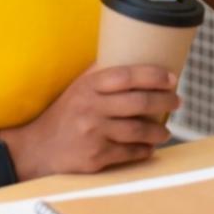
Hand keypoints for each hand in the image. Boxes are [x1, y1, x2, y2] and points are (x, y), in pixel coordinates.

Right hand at [3, 65, 179, 179]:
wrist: (36, 149)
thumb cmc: (63, 115)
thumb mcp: (77, 88)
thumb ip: (100, 75)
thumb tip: (132, 56)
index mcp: (88, 87)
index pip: (127, 76)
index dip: (153, 75)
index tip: (172, 78)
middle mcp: (91, 108)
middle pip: (138, 102)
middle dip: (164, 101)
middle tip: (177, 101)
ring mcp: (93, 133)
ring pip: (138, 130)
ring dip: (158, 130)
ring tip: (165, 130)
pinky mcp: (95, 157)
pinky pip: (128, 152)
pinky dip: (143, 150)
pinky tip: (149, 147)